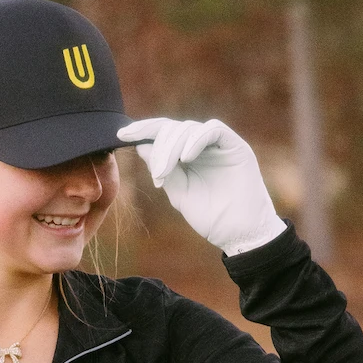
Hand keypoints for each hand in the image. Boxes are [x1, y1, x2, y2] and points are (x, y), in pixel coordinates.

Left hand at [116, 117, 286, 255]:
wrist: (240, 235)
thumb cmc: (212, 218)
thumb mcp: (180, 193)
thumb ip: (162, 170)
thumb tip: (140, 147)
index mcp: (189, 156)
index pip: (164, 134)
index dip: (143, 130)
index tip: (122, 135)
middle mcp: (203, 146)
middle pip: (173, 128)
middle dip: (158, 145)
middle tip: (157, 172)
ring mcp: (220, 145)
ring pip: (189, 128)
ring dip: (172, 147)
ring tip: (166, 172)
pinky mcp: (236, 146)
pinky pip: (213, 130)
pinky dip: (195, 140)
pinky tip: (186, 158)